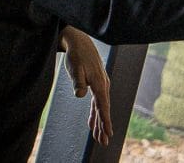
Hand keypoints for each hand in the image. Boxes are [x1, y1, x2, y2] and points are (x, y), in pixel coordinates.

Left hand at [60, 26, 112, 145]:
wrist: (80, 42)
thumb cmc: (77, 55)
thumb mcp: (75, 68)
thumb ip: (78, 83)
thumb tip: (80, 95)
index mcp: (99, 83)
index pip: (103, 105)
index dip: (105, 120)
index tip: (108, 133)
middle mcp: (103, 85)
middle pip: (103, 109)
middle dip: (103, 126)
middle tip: (103, 142)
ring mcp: (100, 84)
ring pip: (100, 107)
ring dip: (99, 122)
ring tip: (98, 137)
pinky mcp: (96, 84)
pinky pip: (97, 102)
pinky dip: (95, 113)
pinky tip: (92, 123)